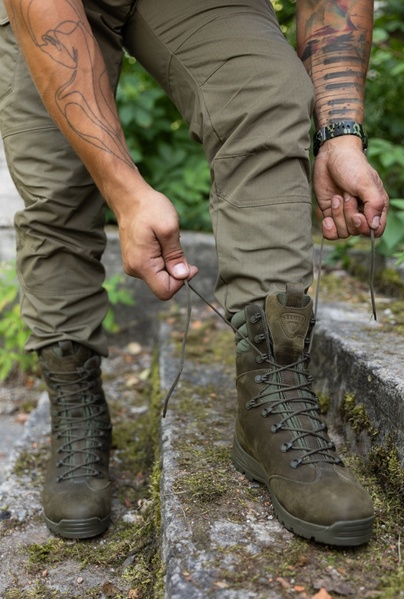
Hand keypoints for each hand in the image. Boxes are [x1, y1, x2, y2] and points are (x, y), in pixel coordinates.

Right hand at [116, 185, 197, 299]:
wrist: (130, 198)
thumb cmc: (149, 209)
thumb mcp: (168, 229)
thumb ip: (175, 255)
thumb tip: (183, 276)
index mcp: (142, 265)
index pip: (165, 291)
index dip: (181, 281)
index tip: (190, 264)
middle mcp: (134, 270)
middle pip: (163, 285)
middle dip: (176, 270)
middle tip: (176, 246)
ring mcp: (133, 266)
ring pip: (160, 277)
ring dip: (169, 262)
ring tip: (165, 241)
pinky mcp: (135, 261)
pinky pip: (155, 268)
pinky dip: (163, 258)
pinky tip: (160, 242)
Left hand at [313, 136, 388, 239]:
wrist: (331, 156)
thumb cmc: (352, 166)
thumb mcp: (366, 183)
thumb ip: (374, 204)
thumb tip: (374, 226)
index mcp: (376, 206)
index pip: (376, 230)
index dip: (366, 228)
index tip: (358, 215)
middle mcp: (362, 212)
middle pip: (357, 231)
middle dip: (349, 215)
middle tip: (346, 195)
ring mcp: (345, 215)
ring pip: (343, 232)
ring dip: (338, 215)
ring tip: (337, 197)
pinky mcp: (331, 214)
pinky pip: (331, 233)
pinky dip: (328, 229)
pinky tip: (326, 219)